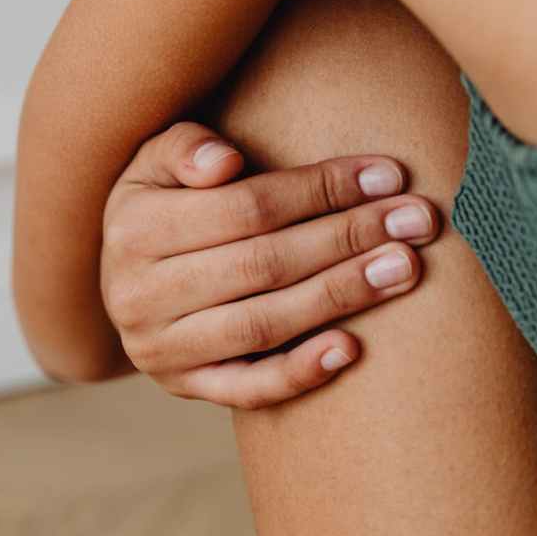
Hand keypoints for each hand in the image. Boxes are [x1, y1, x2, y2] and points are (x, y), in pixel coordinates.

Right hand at [101, 122, 440, 408]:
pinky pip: (248, 389)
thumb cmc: (159, 201)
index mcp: (136, 227)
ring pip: (265, 324)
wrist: (121, 274)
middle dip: (348, 238)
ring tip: (403, 268)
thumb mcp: (154, 160)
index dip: (320, 189)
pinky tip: (352, 348)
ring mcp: (161, 349)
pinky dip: (300, 372)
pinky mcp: (185, 387)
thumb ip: (186, 147)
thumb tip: (226, 163)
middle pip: (265, 264)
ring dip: (341, 295)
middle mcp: (140, 294)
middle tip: (415, 221)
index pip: (247, 207)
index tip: (386, 174)